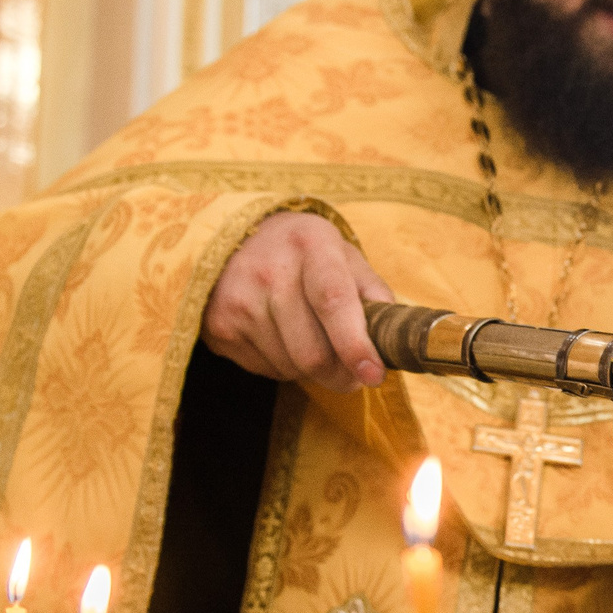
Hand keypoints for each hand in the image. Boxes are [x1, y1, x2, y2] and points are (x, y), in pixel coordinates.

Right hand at [203, 210, 392, 392]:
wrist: (232, 238)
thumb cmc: (303, 252)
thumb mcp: (342, 255)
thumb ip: (373, 292)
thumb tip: (392, 338)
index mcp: (311, 244)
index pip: (333, 301)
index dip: (355, 345)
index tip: (373, 375)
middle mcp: (270, 271)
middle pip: (313, 353)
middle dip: (342, 374)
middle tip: (353, 372)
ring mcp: (239, 300)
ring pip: (292, 368)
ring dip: (312, 369)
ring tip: (310, 338)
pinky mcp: (219, 327)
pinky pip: (267, 370)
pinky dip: (284, 366)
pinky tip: (280, 337)